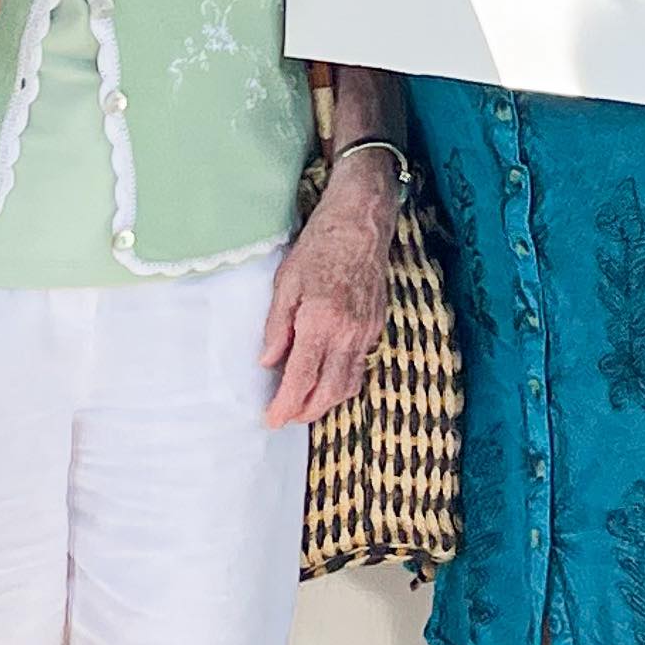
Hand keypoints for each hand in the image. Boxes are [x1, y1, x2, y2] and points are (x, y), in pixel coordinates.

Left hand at [260, 149, 396, 429]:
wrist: (360, 225)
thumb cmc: (319, 247)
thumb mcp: (285, 282)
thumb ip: (277, 327)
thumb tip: (268, 362)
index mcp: (321, 322)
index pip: (302, 377)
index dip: (286, 404)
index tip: (272, 420)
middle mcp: (348, 333)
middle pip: (330, 391)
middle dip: (308, 411)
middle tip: (287, 418)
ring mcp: (366, 331)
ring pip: (349, 383)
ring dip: (327, 401)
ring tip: (305, 405)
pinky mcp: (376, 326)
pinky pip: (360, 365)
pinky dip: (342, 380)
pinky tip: (326, 377)